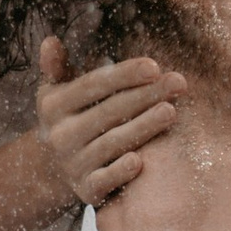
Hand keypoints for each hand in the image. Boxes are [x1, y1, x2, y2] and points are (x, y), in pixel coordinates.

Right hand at [37, 37, 185, 207]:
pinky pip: (103, 181)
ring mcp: (73, 164)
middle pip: (109, 112)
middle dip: (146, 95)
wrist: (50, 171)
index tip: (155, 66)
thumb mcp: (56, 92)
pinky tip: (141, 161)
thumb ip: (56, 67)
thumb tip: (51, 40)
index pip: (93, 85)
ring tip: (171, 111)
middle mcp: (61, 135)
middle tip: (179, 83)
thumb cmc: (68, 118)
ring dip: (143, 127)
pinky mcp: (85, 191)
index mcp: (54, 105)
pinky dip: (120, 172)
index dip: (124, 75)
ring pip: (111, 144)